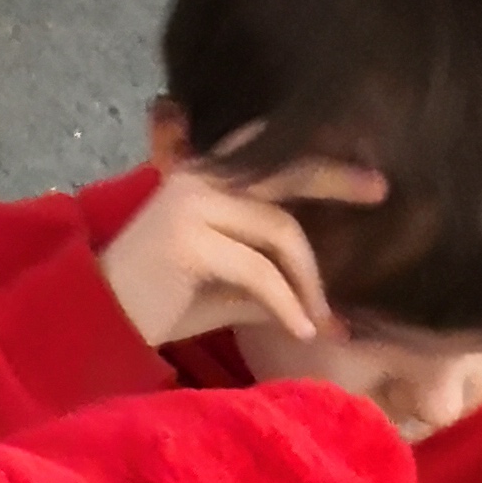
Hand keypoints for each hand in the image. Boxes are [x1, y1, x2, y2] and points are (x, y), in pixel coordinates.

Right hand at [97, 153, 387, 350]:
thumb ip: (271, 276)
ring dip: (310, 282)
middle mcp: (199, 178)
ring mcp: (191, 204)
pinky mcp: (188, 239)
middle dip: (337, 179)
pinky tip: (302, 330)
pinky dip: (288, 303)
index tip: (364, 165)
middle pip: (287, 172)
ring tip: (322, 320)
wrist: (101, 320)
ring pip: (281, 231)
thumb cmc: (163, 302)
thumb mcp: (228, 285)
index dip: (316, 154)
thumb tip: (326, 304)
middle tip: (381, 191)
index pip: (270, 152)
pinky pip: (260, 270)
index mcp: (206, 177)